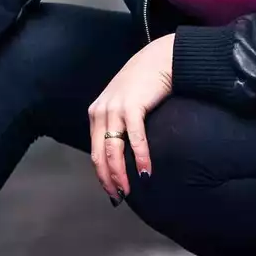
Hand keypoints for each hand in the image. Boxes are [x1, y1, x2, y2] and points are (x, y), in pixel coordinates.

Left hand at [88, 33, 173, 201]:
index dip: (101, 173)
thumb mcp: (124, 103)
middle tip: (118, 196)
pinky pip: (135, 139)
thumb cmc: (146, 82)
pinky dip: (141, 157)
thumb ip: (118, 123)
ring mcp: (115, 109)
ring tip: (128, 190)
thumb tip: (123, 150)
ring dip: (120, 173)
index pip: (94, 150)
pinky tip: (146, 171)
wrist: (160, 58)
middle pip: (99, 154)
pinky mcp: (133, 106)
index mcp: (97, 113)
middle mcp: (101, 111)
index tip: (111, 190)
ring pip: (113, 150)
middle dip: (108, 179)